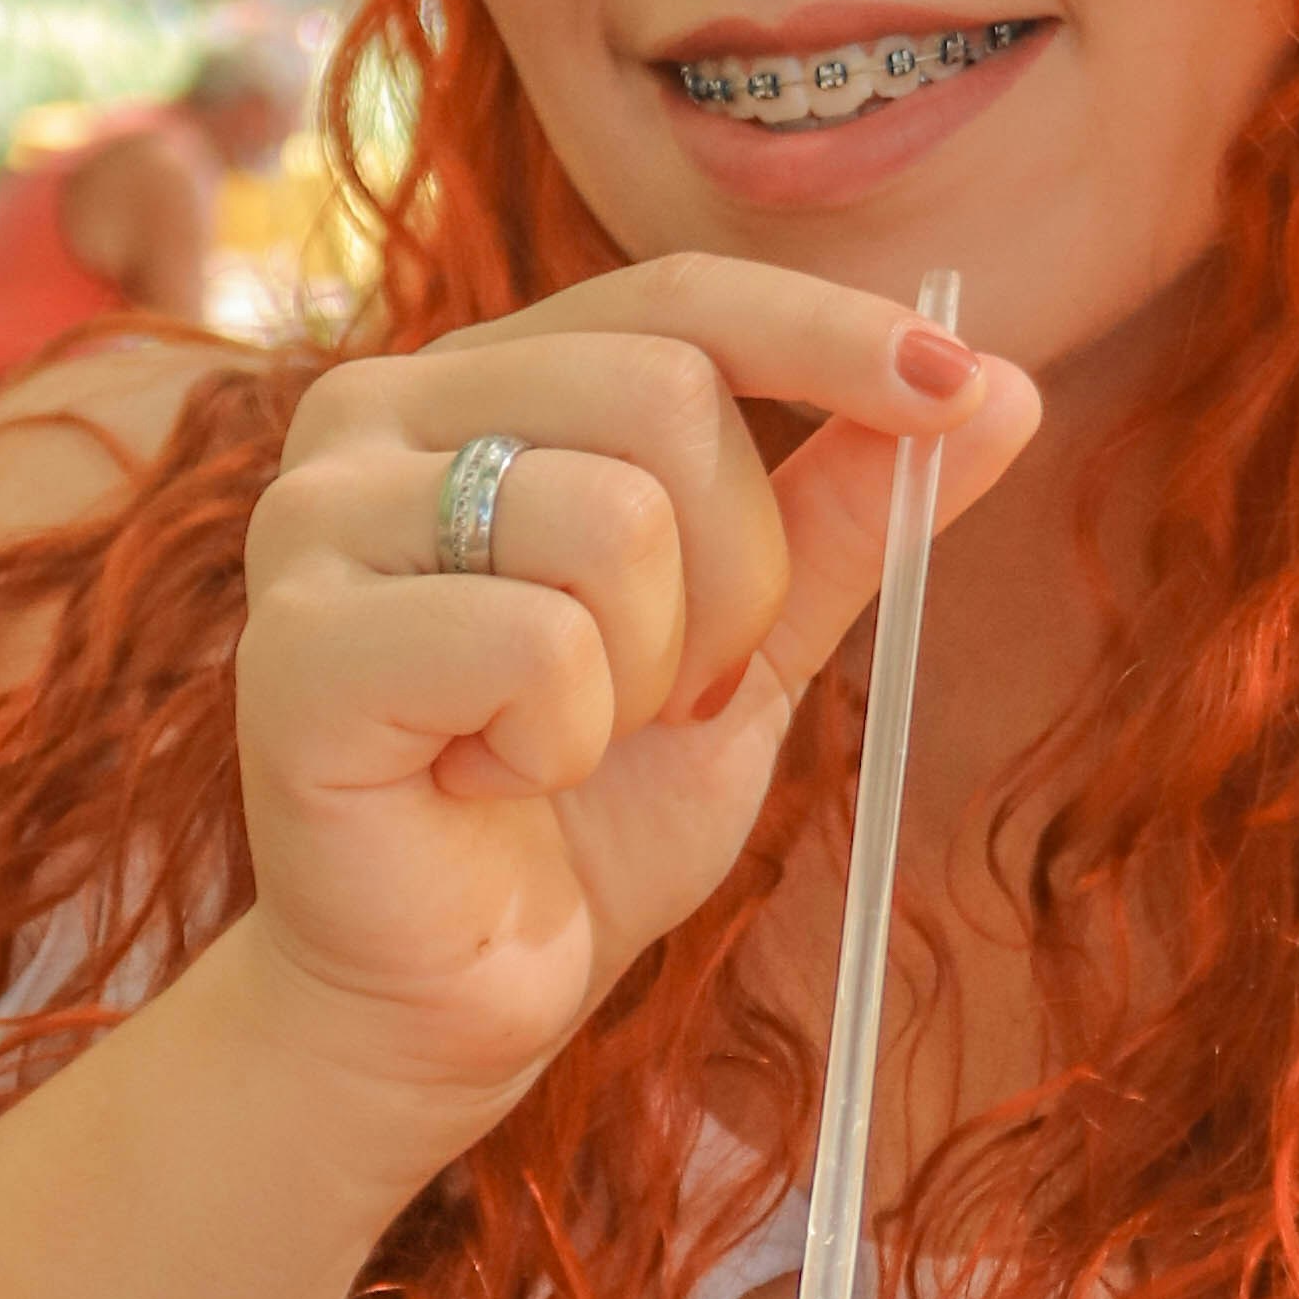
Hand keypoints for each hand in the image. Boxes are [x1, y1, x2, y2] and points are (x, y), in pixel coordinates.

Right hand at [229, 260, 1036, 1128]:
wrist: (448, 999)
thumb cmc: (583, 812)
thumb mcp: (755, 641)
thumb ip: (850, 510)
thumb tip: (1004, 388)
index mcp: (477, 384)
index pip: (680, 298)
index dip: (830, 331)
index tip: (962, 386)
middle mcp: (373, 415)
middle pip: (665, 393)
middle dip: (737, 578)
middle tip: (673, 696)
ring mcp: (314, 520)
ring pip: (611, 518)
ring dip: (649, 675)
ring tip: (567, 743)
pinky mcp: (294, 647)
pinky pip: (535, 644)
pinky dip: (560, 745)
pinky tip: (490, 783)